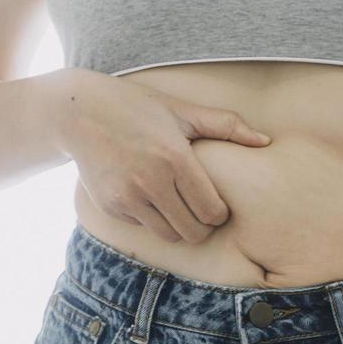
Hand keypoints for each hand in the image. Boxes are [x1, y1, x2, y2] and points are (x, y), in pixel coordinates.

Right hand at [52, 68, 271, 243]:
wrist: (77, 112)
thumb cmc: (137, 108)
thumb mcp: (181, 110)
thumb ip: (226, 125)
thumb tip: (266, 141)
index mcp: (175, 158)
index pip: (212, 211)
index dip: (219, 213)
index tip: (215, 203)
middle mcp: (151, 181)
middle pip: (194, 231)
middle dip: (202, 225)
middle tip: (199, 210)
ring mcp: (128, 196)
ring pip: (170, 236)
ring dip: (178, 227)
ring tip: (177, 206)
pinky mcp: (110, 206)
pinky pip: (144, 227)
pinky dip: (150, 219)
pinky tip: (146, 196)